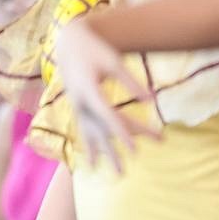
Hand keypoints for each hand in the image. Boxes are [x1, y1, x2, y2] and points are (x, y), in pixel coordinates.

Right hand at [51, 20, 161, 173]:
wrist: (68, 44)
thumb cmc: (94, 49)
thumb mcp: (114, 62)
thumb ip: (131, 83)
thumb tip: (151, 102)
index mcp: (89, 91)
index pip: (109, 117)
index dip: (123, 133)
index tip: (136, 150)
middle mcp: (81, 104)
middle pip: (103, 129)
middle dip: (119, 146)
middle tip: (136, 162)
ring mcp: (77, 108)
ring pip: (93, 135)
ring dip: (106, 155)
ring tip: (118, 174)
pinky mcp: (77, 109)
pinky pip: (84, 133)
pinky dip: (90, 148)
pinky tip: (93, 164)